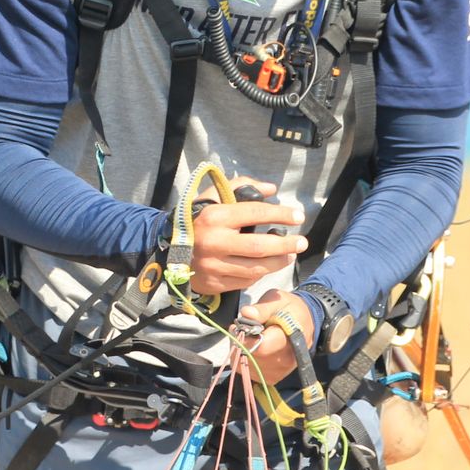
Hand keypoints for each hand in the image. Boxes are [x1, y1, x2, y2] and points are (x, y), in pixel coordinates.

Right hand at [187, 177, 306, 295]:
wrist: (166, 246)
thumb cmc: (197, 218)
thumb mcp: (213, 195)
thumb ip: (241, 187)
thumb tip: (271, 189)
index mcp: (215, 216)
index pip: (255, 213)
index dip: (281, 214)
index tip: (298, 216)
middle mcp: (214, 242)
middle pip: (260, 246)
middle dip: (286, 244)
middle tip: (302, 242)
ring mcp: (213, 265)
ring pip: (255, 267)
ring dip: (278, 262)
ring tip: (289, 255)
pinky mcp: (212, 283)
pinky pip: (244, 281)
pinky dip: (260, 274)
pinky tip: (267, 266)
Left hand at [236, 289, 314, 385]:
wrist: (305, 324)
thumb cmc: (289, 309)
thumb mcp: (277, 300)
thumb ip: (262, 308)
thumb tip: (246, 313)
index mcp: (290, 338)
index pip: (262, 346)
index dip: (245, 337)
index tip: (237, 326)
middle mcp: (286, 359)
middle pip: (252, 357)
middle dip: (240, 342)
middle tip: (239, 329)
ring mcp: (280, 371)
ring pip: (247, 366)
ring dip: (239, 351)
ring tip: (245, 337)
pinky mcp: (273, 378)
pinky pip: (249, 372)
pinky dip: (243, 360)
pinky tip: (249, 347)